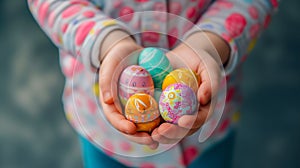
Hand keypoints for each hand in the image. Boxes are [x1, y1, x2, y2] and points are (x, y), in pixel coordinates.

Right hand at [98, 31, 157, 148]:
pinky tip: (170, 126)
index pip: (114, 119)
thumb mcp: (108, 66)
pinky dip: (160, 122)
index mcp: (112, 105)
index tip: (131, 128)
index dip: (122, 126)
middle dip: (139, 137)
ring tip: (160, 139)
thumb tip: (107, 100)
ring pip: (143, 125)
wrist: (129, 53)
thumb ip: (106, 81)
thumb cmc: (116, 59)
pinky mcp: (148, 103)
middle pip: (130, 128)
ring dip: (151, 134)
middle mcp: (124, 109)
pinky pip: (154, 114)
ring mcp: (136, 107)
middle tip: (150, 140)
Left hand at [151, 32, 228, 143]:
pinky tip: (139, 126)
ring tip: (150, 133)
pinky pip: (155, 119)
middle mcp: (189, 115)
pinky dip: (148, 125)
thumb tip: (203, 99)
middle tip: (161, 131)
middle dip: (172, 133)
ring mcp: (174, 114)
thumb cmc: (202, 62)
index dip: (191, 123)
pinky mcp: (161, 109)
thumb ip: (210, 83)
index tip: (182, 121)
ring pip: (168, 130)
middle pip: (182, 130)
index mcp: (203, 109)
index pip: (198, 120)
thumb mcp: (210, 69)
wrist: (186, 56)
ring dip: (159, 134)